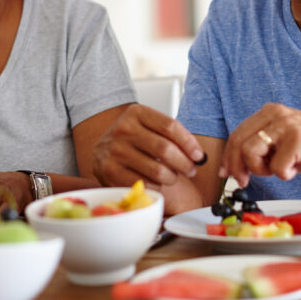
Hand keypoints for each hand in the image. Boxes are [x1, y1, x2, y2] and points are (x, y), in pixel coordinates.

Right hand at [91, 104, 205, 187]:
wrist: (101, 151)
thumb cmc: (133, 139)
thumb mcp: (148, 126)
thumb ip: (171, 134)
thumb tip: (198, 155)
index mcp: (136, 113)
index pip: (170, 126)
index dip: (189, 143)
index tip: (199, 155)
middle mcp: (123, 129)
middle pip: (165, 149)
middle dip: (185, 164)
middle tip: (191, 170)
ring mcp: (115, 151)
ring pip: (157, 170)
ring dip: (172, 178)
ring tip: (173, 177)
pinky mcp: (110, 172)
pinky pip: (145, 184)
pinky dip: (157, 186)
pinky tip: (157, 183)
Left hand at [220, 103, 300, 186]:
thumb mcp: (280, 142)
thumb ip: (258, 146)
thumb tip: (232, 166)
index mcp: (269, 111)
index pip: (238, 133)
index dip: (228, 156)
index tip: (226, 172)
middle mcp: (276, 113)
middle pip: (239, 142)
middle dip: (237, 166)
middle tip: (243, 181)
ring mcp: (287, 125)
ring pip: (252, 153)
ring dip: (262, 170)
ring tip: (279, 169)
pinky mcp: (297, 139)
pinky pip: (277, 167)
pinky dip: (285, 174)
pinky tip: (297, 168)